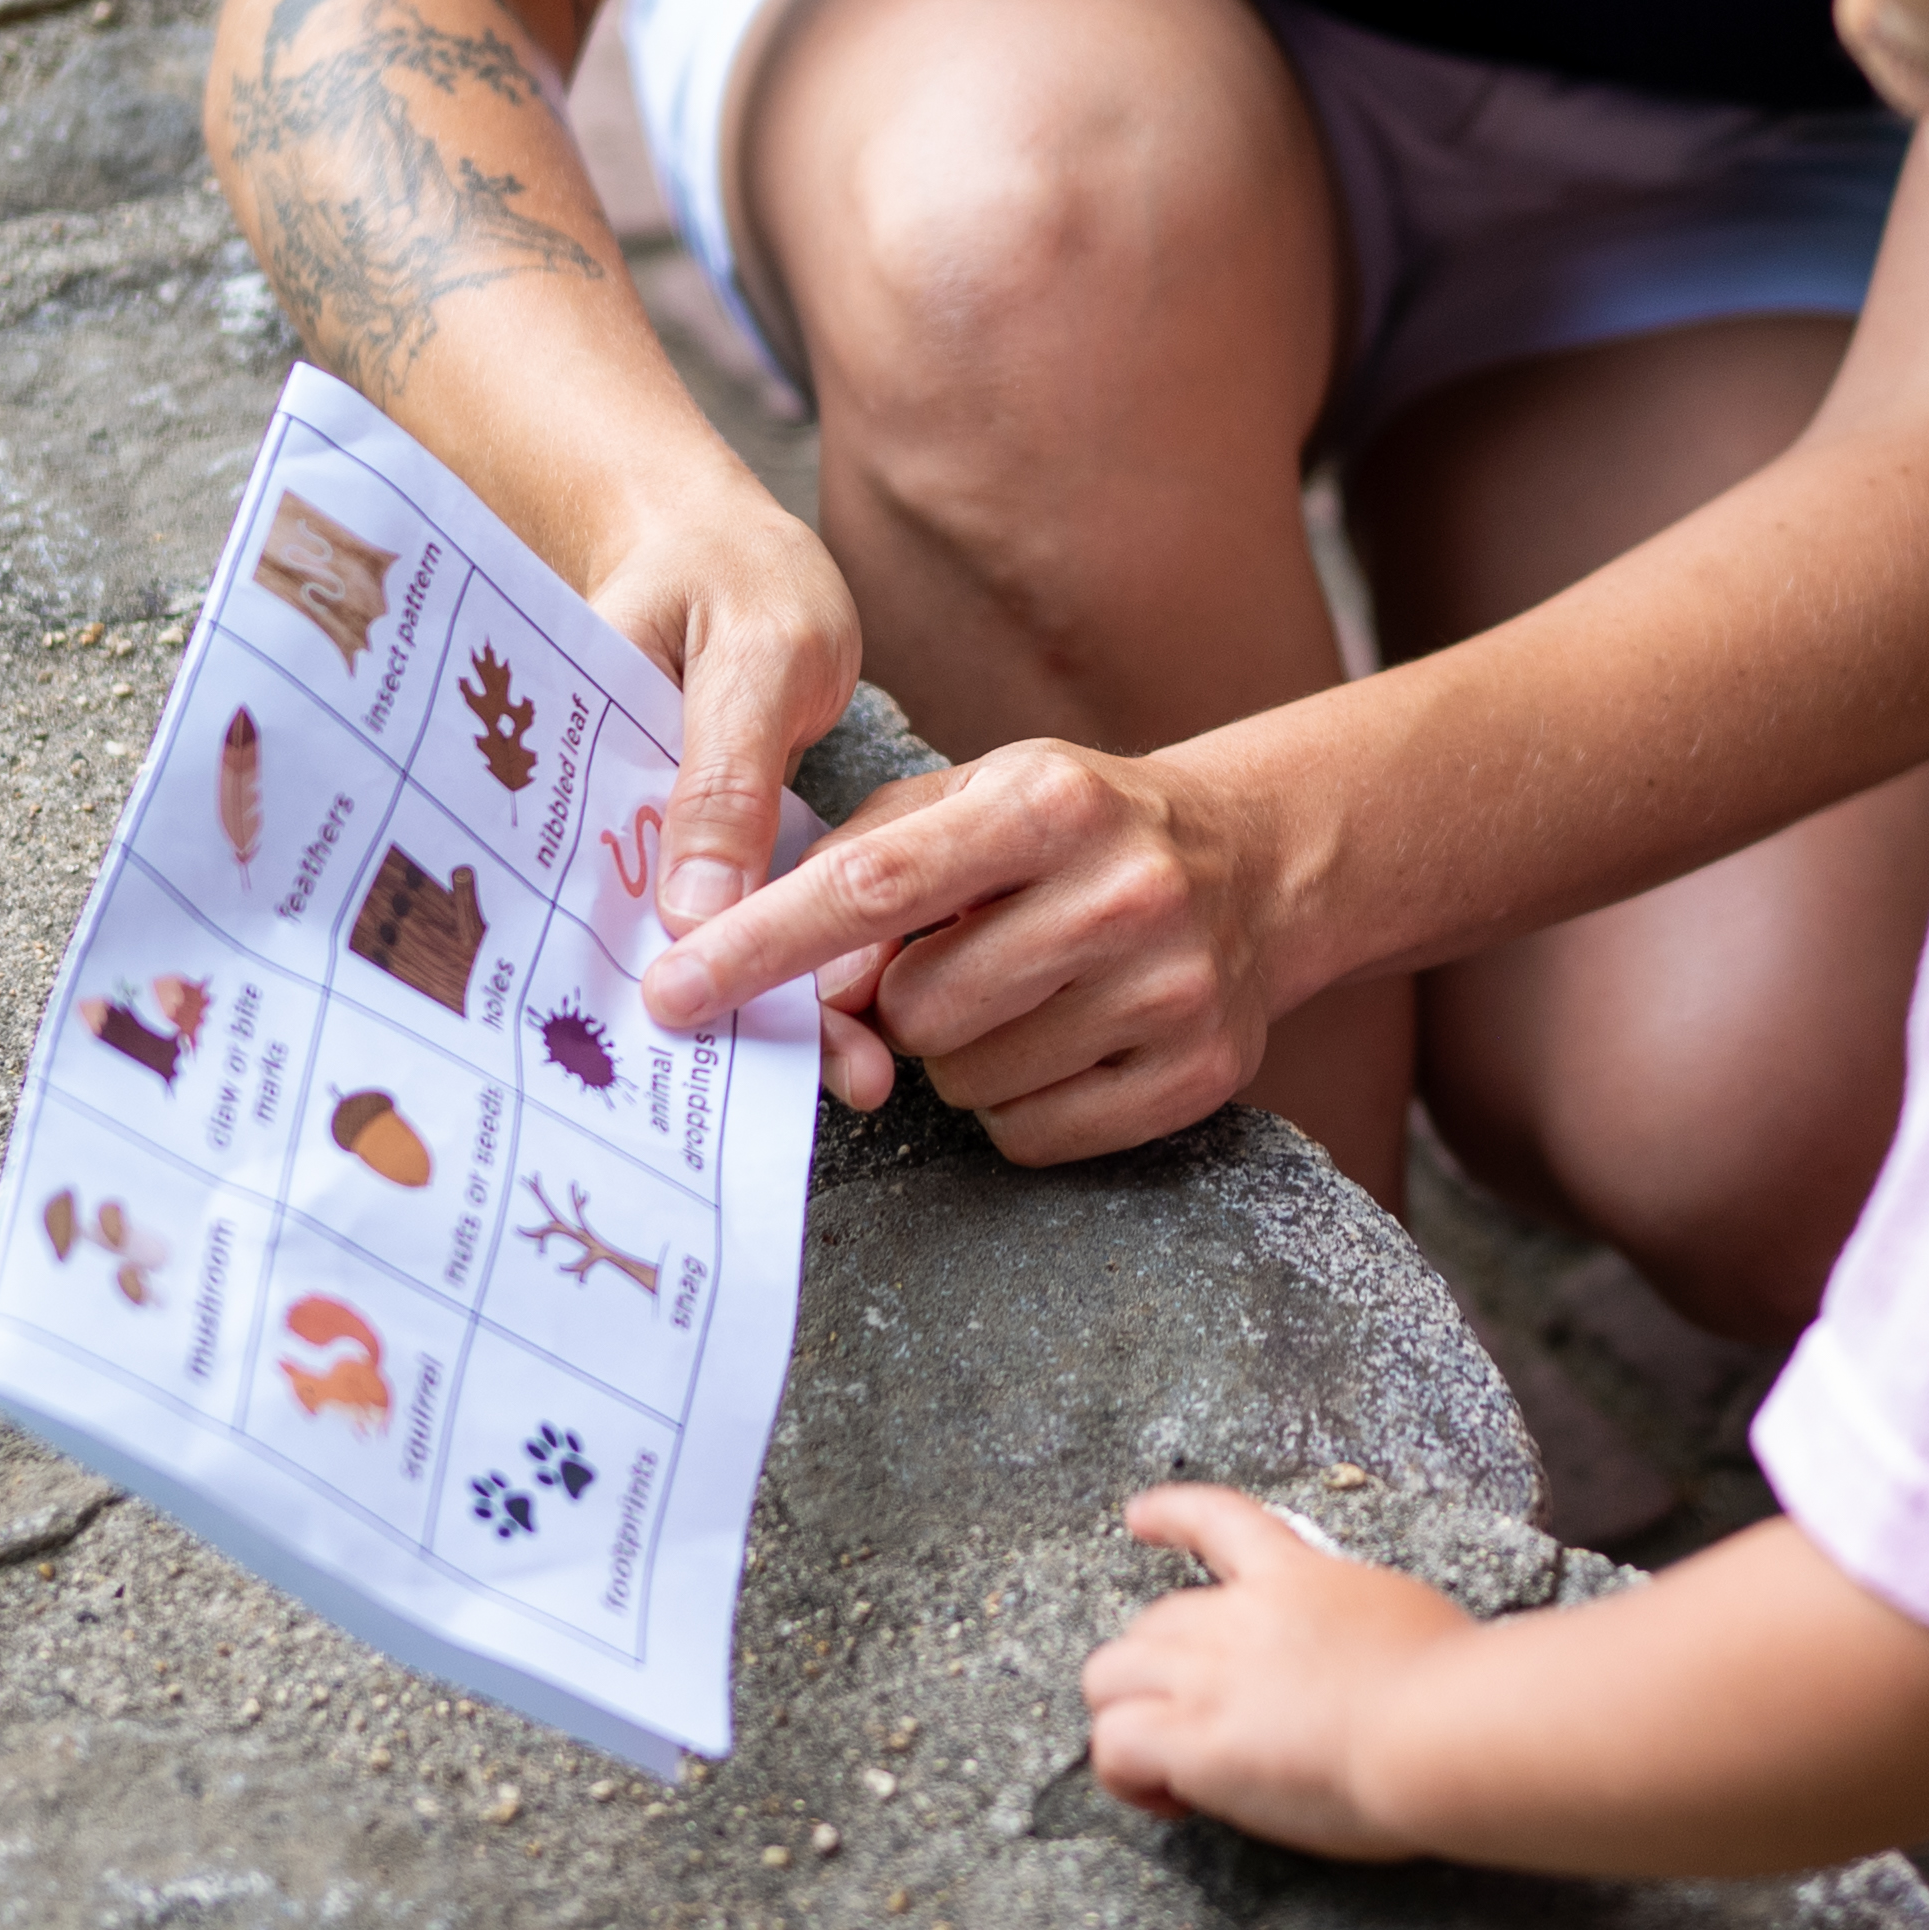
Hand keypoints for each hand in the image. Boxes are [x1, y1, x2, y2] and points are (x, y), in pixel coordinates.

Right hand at [575, 491, 881, 1078]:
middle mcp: (602, 823)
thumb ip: (721, 778)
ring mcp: (654, 843)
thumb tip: (691, 919)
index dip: (645, 980)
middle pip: (646, 943)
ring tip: (862, 1077)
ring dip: (775, 1009)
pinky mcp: (711, 851)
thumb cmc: (731, 576)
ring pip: (703, 947)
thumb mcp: (749, 657)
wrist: (729, 552)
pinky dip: (791, 971)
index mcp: (571, 770)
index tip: (716, 1052)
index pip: (590, 894)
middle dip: (727, 1025)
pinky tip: (850, 1032)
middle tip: (831, 1084)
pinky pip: (740, 923)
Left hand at [641, 735, 1293, 1159]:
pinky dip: (1018, 1101)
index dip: (759, 947)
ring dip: (958, 1054)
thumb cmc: (1072, 828)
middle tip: (948, 962)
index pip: (870, 888)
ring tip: (1018, 992)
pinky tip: (1062, 1038)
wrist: (1255, 863)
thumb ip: (860, 864)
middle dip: (899, 1002)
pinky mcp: (1196, 1073)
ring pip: (967, 1081)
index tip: (674, 991)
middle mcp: (1122, 893)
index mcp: (1051, 801)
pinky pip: (1032, 1135)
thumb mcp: (972, 794)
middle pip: (915, 1008)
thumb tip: (787, 980)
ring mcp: (1169, 990)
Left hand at [1081, 1485, 1472, 1856]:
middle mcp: (1239, 1618)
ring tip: (1168, 1766)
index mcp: (1297, 1577)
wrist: (1442, 1727)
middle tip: (1194, 1723)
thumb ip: (1360, 1623)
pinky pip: (1113, 1745)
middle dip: (1158, 1671)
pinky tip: (1168, 1798)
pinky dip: (1126, 1775)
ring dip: (1127, 1715)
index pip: (1217, 1521)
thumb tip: (1364, 1654)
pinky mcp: (1195, 1740)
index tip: (1137, 1518)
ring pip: (1109, 1676)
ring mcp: (1210, 1675)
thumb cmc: (1455, 1686)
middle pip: (1150, 1622)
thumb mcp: (1406, 1615)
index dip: (1170, 1517)